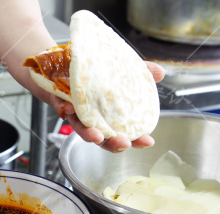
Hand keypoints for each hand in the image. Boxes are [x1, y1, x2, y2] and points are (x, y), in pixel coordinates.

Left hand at [50, 61, 164, 152]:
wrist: (65, 63)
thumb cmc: (96, 75)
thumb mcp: (120, 71)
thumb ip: (140, 72)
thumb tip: (160, 73)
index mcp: (110, 117)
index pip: (125, 134)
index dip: (136, 140)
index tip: (148, 141)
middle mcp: (93, 121)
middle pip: (104, 140)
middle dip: (113, 144)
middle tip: (123, 143)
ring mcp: (76, 114)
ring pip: (81, 129)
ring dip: (87, 134)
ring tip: (95, 135)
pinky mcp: (60, 103)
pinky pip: (61, 110)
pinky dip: (64, 110)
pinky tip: (67, 109)